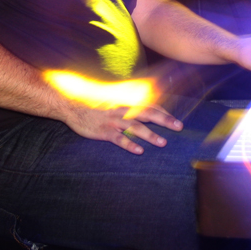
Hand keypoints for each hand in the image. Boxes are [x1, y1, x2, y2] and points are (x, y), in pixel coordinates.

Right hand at [65, 102, 182, 153]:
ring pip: (135, 126)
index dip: (164, 112)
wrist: (71, 104)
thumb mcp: (113, 98)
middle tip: (179, 127)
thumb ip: (128, 102)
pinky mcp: (103, 130)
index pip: (149, 105)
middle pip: (148, 113)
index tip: (175, 120)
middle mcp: (122, 109)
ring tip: (163, 142)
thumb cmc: (94, 103)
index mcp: (126, 101)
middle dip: (165, 120)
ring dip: (150, 135)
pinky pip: (118, 138)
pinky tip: (139, 151)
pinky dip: (129, 144)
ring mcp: (113, 120)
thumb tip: (144, 105)